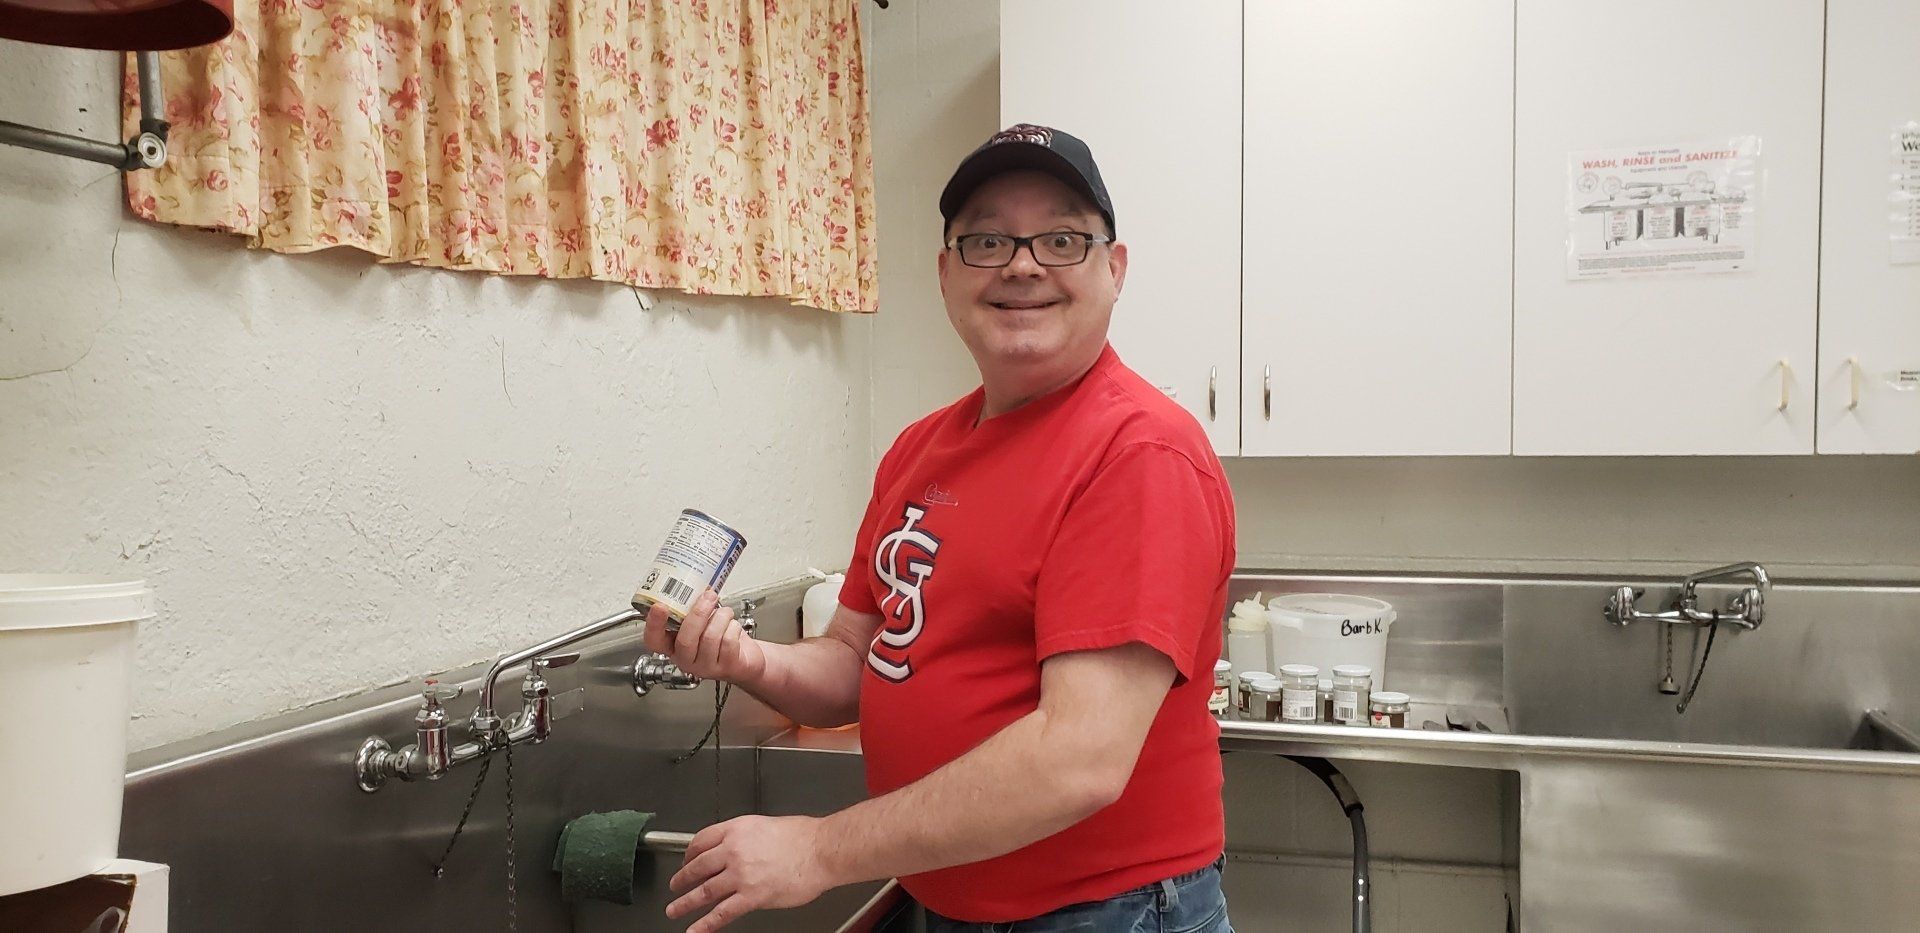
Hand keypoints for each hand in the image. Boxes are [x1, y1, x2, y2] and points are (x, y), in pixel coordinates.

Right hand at [643, 588, 766, 684]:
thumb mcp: (701, 622)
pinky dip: (733, 627)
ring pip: (710, 637)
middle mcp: (686, 659)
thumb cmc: (720, 637)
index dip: (654, 624)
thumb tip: (694, 587)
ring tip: (725, 612)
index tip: (660, 606)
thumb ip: (692, 610)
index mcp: (673, 646)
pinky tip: (732, 626)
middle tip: (708, 596)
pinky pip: (728, 642)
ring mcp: (706, 666)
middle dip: (699, 613)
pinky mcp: (726, 667)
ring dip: (721, 617)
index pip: (654, 640)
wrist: (744, 658)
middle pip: (685, 640)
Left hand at [665, 814, 834, 931]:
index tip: (686, 860)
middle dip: (682, 878)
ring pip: (704, 891)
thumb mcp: (766, 826)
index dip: (689, 853)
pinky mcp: (752, 896)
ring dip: (685, 903)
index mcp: (737, 830)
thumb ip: (747, 838)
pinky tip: (696, 930)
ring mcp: (741, 874)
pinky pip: (722, 912)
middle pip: (698, 866)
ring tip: (675, 909)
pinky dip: (705, 924)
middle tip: (675, 886)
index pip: (701, 840)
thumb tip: (738, 851)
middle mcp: (734, 850)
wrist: (821, 850)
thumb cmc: (804, 837)